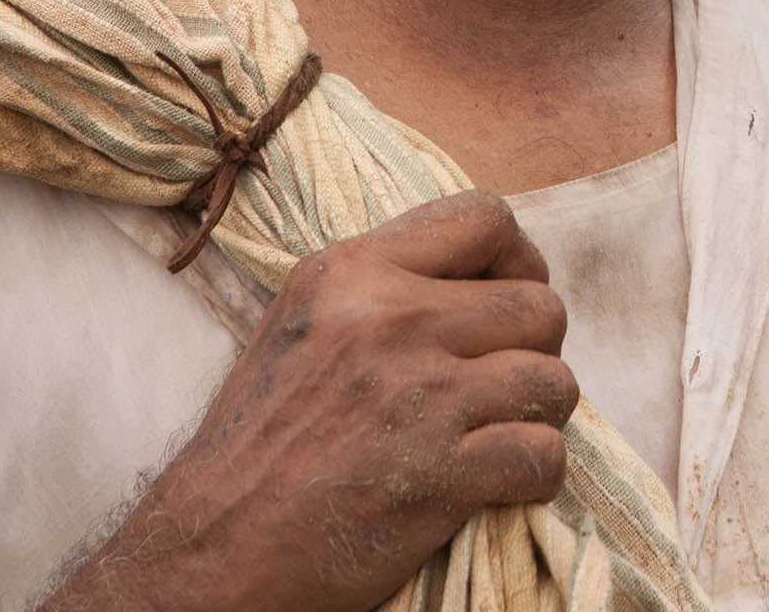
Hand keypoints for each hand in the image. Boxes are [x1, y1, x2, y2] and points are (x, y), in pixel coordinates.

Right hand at [40, 189, 576, 611]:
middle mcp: (392, 319)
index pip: (485, 218)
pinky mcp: (441, 470)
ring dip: (538, 414)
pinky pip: (545, 453)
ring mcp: (421, 394)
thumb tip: (481, 272)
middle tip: (496, 385)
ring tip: (498, 434)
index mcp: (354, 272)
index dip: (517, 260)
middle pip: (539, 304)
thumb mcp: (305, 322)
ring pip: (554, 379)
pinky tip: (498, 484)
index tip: (499, 304)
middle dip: (533, 349)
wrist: (214, 549)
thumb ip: (385, 286)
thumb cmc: (261, 441)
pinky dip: (536, 475)